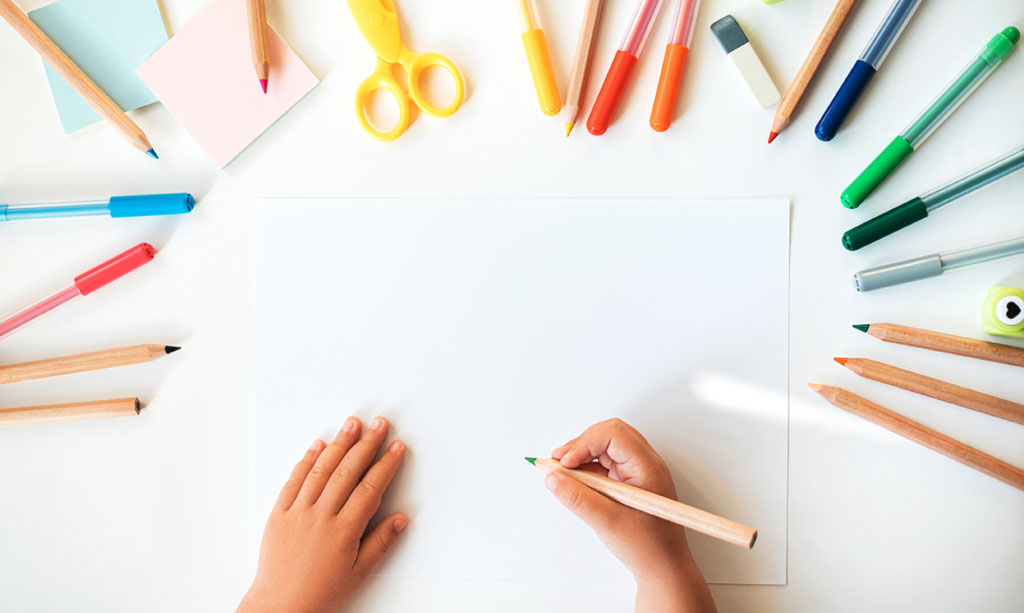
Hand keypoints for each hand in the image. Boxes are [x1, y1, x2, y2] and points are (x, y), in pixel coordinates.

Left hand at [238, 416, 406, 612]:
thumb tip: (401, 519)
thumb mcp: (358, 573)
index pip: (371, 488)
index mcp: (343, 531)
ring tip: (352, 424)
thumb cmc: (320, 593)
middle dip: (366, 444)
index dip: (386, 465)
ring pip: (322, 470)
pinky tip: (318, 445)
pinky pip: (294, 480)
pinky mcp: (279, 513)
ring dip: (339, 444)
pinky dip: (306, 460)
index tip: (397, 447)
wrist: (279, 605)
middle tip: (380, 424)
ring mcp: (298, 512)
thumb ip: (380, 543)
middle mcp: (321, 516)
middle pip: (348, 471)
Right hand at [547, 419, 715, 612]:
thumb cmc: (649, 549)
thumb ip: (578, 499)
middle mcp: (645, 464)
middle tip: (558, 463)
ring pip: (606, 448)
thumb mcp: (608, 523)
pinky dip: (587, 469)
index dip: (585, 443)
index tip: (565, 463)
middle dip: (580, 445)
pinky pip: (606, 464)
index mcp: (647, 467)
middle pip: (609, 435)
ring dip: (582, 456)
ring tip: (562, 474)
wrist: (665, 570)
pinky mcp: (631, 482)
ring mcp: (639, 472)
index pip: (613, 435)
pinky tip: (575, 483)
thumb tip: (553, 478)